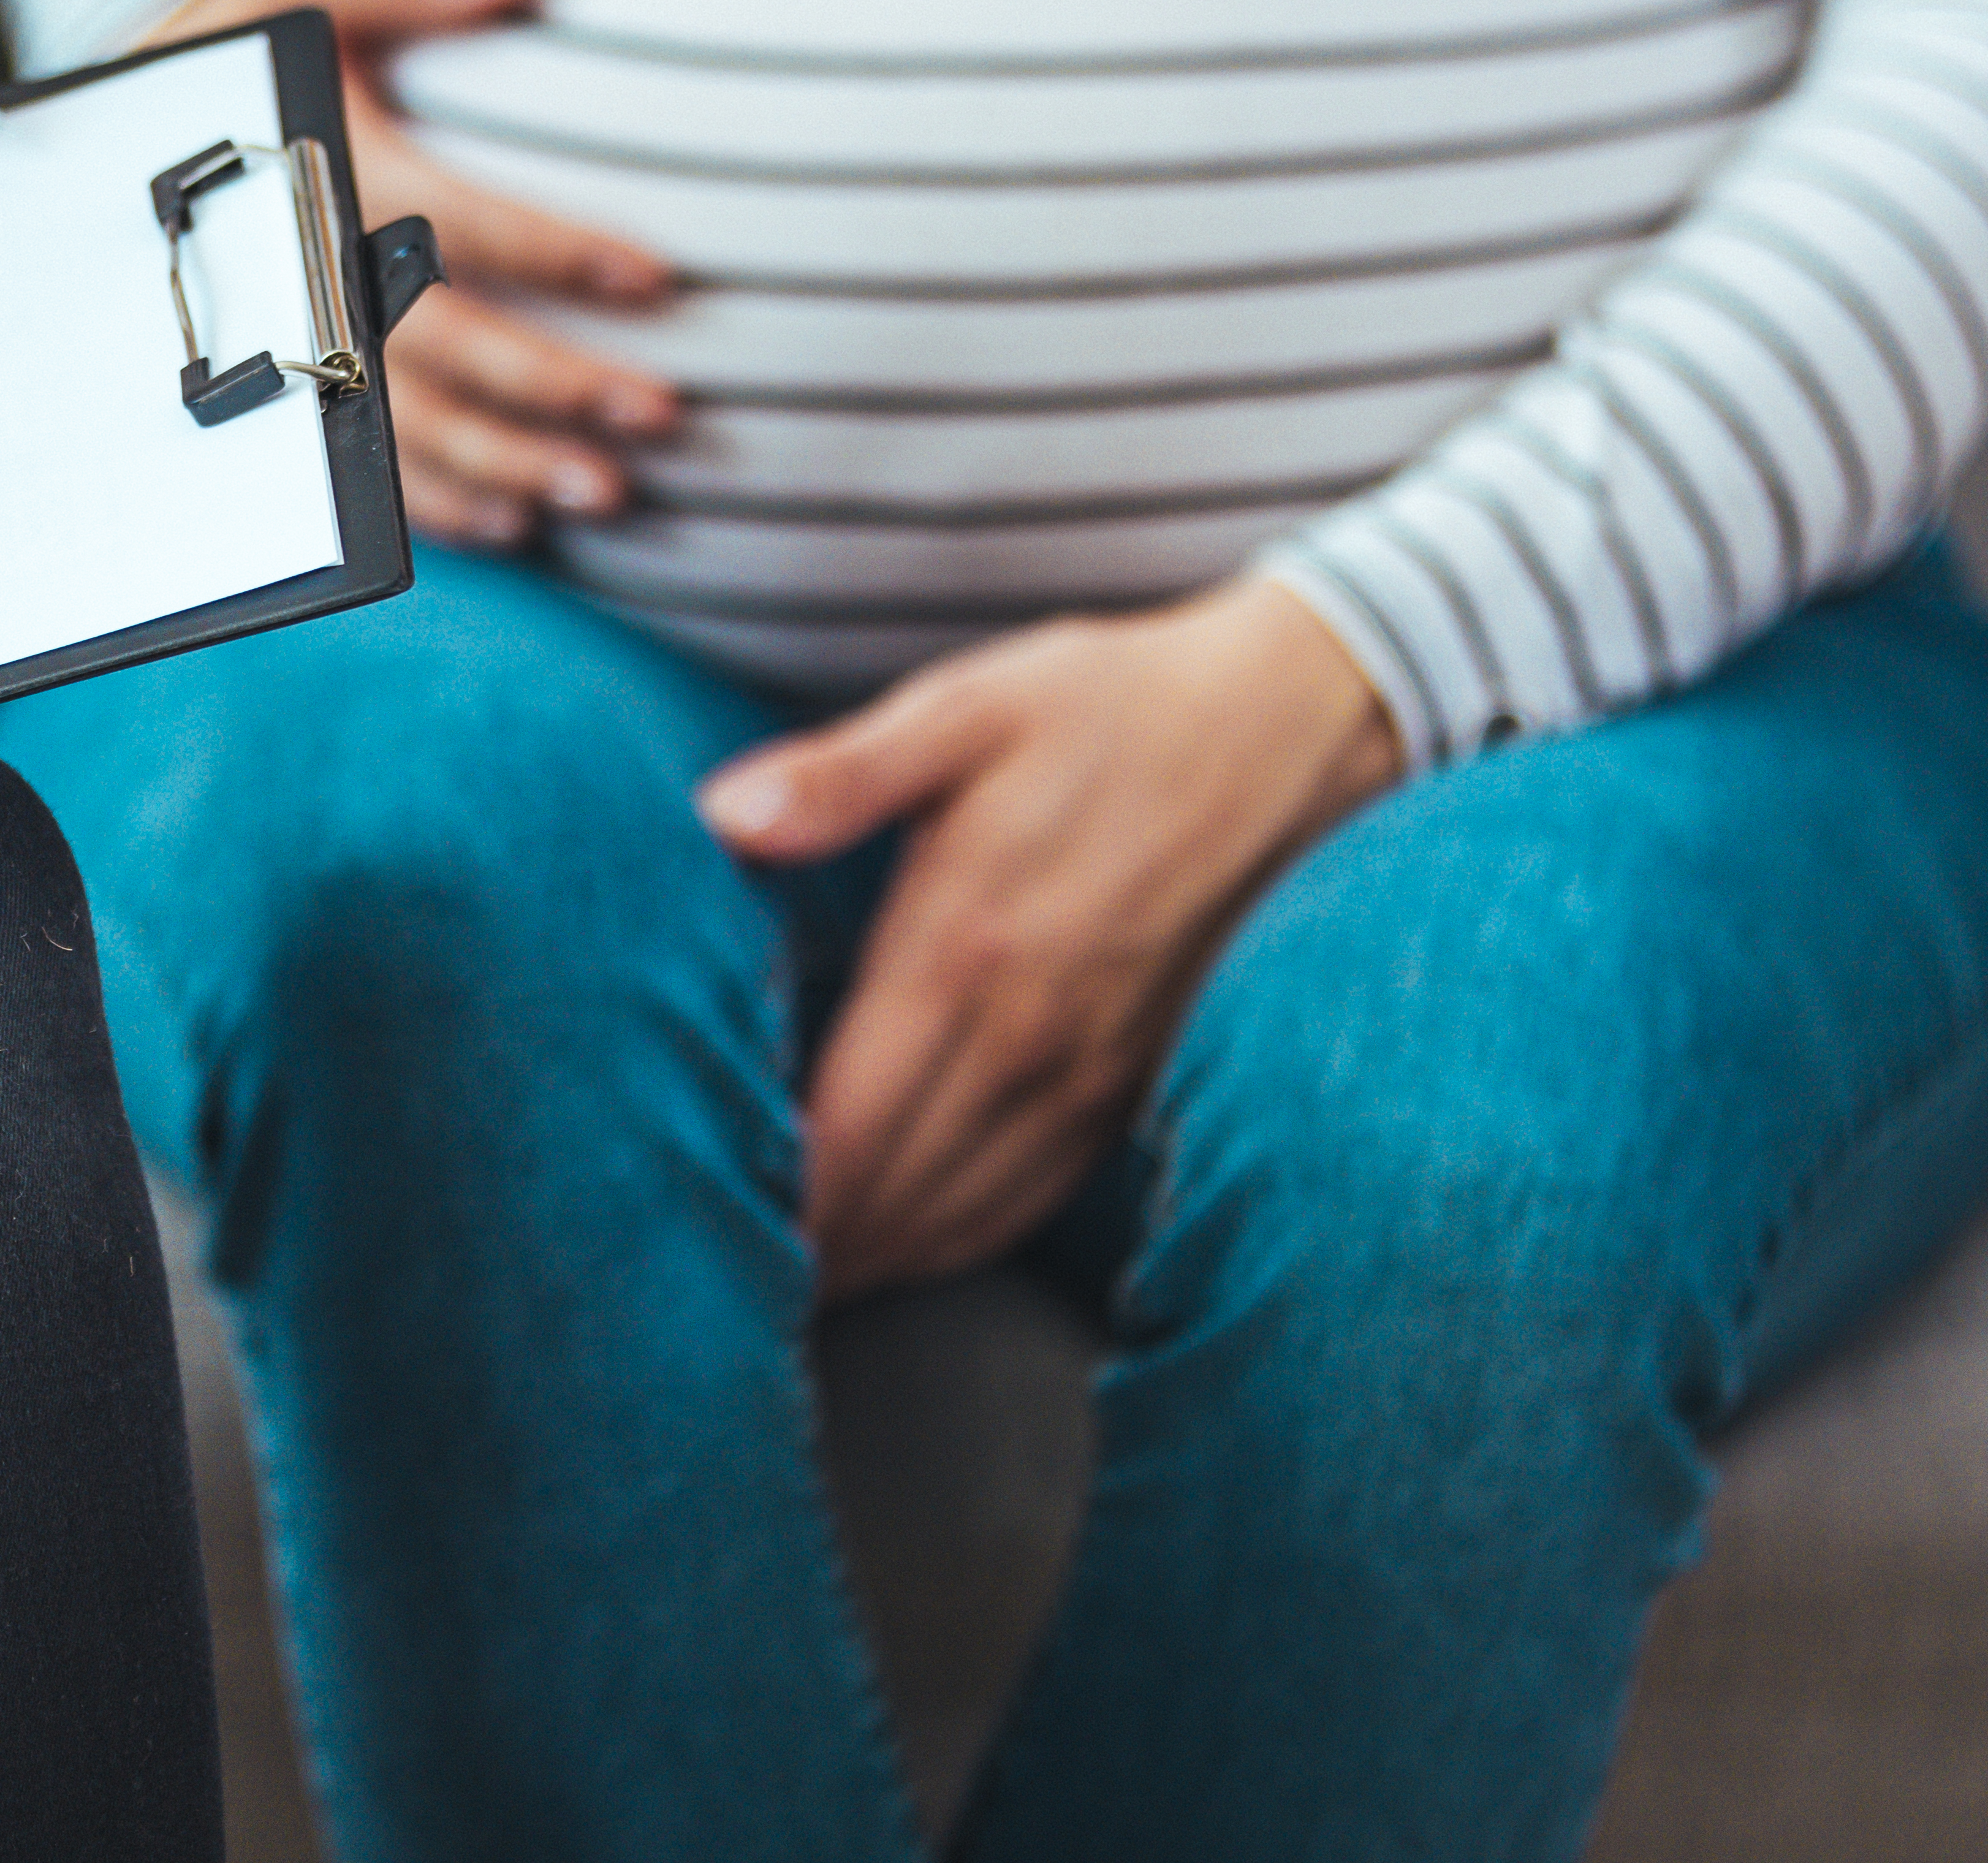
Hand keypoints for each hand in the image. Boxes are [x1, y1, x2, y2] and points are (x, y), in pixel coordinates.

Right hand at [143, 0, 677, 545]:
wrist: (97, 135)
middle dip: (550, 388)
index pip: (453, 225)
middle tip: (657, 414)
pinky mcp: (271, 392)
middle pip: (438, 349)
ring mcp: (280, 345)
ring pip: (403, 429)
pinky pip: (353, 468)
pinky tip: (513, 520)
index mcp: (316, 172)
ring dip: (507, 464)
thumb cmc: (220, 50)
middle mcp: (298, 273)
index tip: (652, 277)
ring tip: (605, 490)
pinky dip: (433, 504)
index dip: (556, 253)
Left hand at [698, 577, 1403, 1298]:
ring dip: (873, 1256)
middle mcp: (1029, 1039)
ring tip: (793, 1279)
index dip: (771, 1197)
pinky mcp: (1136, 1085)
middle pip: (890, 1195)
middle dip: (804, 1244)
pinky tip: (904, 1246)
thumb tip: (719, 815)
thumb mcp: (964, 709)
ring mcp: (1092, 1075)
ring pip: (960, 1216)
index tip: (700, 1220)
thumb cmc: (1108, 708)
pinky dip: (956, 1237)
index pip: (844, 1131)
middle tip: (720, 1271)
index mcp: (963, 951)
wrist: (1287, 727)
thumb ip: (838, 775)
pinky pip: (1031, 1199)